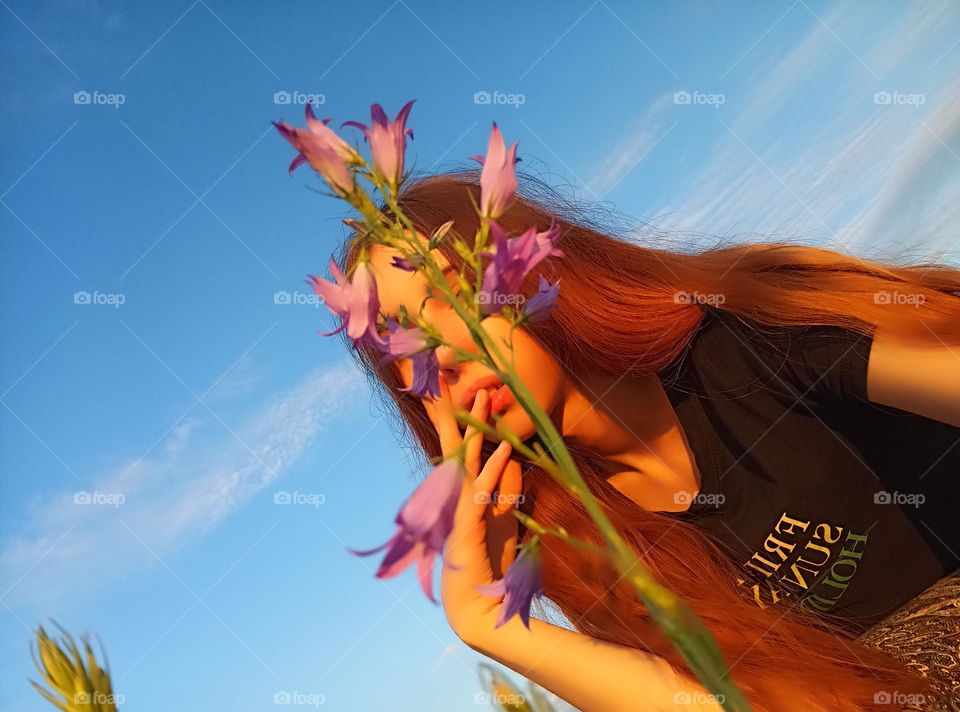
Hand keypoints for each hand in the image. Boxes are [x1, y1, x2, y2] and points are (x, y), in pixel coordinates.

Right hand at [421, 379, 522, 644]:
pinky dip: (495, 470)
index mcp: (461, 488)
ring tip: (486, 395)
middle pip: (454, 440)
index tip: (457, 383)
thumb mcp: (503, 517)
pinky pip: (484, 490)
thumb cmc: (487, 561)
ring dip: (479, 426)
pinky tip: (506, 451)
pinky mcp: (469, 523)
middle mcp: (455, 491)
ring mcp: (459, 505)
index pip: (458, 443)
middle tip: (455, 374)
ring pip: (468, 456)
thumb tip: (513, 459)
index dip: (459, 413)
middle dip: (457, 408)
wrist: (474, 603)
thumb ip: (506, 488)